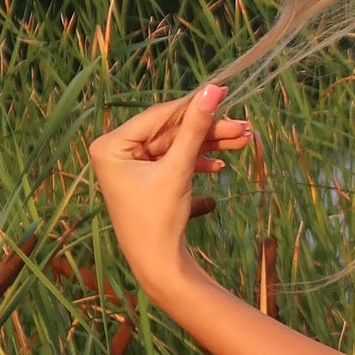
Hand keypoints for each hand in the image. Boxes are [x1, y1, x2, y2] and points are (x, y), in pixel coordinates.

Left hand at [87, 82, 251, 298]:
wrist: (158, 265)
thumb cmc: (159, 219)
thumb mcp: (178, 169)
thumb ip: (195, 128)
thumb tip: (212, 89)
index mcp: (111, 145)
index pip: (159, 117)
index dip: (194, 107)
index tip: (223, 94)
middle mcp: (116, 151)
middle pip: (170, 131)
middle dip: (208, 131)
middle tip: (243, 127)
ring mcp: (130, 165)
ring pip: (176, 145)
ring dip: (208, 145)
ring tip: (242, 142)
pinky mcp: (145, 177)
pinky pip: (173, 160)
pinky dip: (196, 161)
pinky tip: (219, 165)